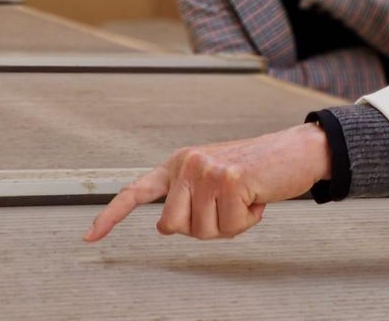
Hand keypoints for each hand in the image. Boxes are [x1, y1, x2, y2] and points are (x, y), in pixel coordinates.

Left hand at [82, 123, 330, 241]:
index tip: (90, 237)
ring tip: (246, 201)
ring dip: (229, 225)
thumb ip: (190, 198)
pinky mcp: (229, 180)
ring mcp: (207, 170)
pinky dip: (248, 221)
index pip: (138, 191)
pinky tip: (258, 198)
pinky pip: (229, 226)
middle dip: (202, 228)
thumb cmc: (260, 170)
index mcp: (181, 163)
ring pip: (201, 230)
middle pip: (171, 226)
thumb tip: (167, 226)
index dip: (111, 216)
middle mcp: (188, 163)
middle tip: (228, 209)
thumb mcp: (216, 178)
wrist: (297, 152)